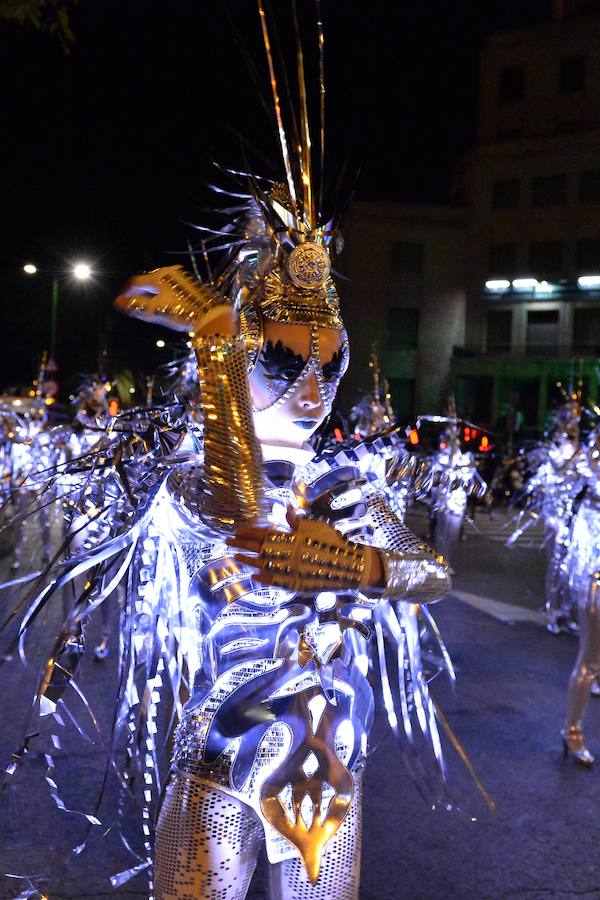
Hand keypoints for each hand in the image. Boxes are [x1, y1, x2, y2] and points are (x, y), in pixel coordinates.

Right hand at [114, 265, 237, 335]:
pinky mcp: (191, 282)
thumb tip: (118, 302)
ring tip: (151, 306)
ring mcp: (181, 276)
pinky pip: (172, 285)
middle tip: (135, 305)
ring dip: (153, 293)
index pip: (135, 282)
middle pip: (148, 281)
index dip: (127, 292)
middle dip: (140, 293)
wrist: (212, 315)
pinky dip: (165, 293)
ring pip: (161, 283)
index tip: (122, 301)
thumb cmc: (181, 313)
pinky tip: (167, 304)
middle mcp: (169, 272)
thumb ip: (136, 306)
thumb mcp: (155, 310)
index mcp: (158, 277)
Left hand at [226, 516, 383, 593]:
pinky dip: (263, 579)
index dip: (248, 532)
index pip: (263, 533)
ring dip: (247, 561)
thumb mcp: (315, 526)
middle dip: (241, 544)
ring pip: (262, 565)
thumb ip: (296, 520)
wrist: (349, 565)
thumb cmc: (333, 541)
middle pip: (258, 548)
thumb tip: (285, 509)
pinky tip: (253, 576)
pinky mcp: (294, 584)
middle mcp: (286, 555)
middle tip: (227, 541)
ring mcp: (289, 571)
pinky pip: (274, 582)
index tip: (236, 530)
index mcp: (290, 538)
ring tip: (235, 556)